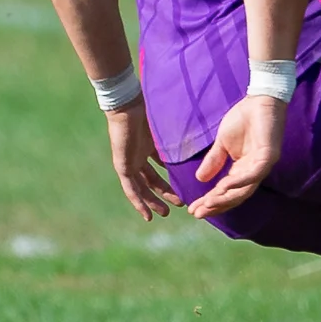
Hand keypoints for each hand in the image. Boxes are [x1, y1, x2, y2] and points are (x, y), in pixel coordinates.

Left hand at [105, 103, 174, 220]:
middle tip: (179, 203)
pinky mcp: (123, 167)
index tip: (181, 189)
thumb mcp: (166, 129)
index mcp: (147, 147)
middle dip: (164, 193)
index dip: (168, 179)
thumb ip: (176, 139)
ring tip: (165, 213)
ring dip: (152, 201)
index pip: (158, 168)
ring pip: (142, 188)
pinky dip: (139, 202)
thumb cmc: (148, 111)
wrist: (128, 107)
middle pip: (151, 180)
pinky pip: (131, 189)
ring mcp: (129, 162)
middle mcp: (137, 157)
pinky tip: (147, 214)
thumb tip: (197, 143)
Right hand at [186, 93, 287, 219]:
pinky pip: (254, 174)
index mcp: (243, 169)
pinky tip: (224, 187)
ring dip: (225, 198)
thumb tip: (200, 179)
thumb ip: (214, 161)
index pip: (226, 191)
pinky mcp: (269, 155)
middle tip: (198, 214)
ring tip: (208, 204)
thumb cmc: (243, 119)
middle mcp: (254, 171)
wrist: (259, 100)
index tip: (193, 210)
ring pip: (245, 189)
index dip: (210, 201)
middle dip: (216, 205)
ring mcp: (263, 164)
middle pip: (236, 195)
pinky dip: (239, 182)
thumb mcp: (222, 143)